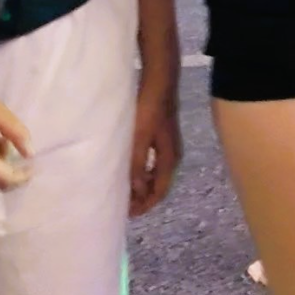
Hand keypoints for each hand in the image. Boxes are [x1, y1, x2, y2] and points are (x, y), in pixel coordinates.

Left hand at [129, 82, 180, 217]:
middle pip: (158, 184)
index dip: (145, 205)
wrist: (160, 81)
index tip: (127, 214)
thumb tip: (136, 193)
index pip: (160, 191)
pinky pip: (151, 161)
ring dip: (141, 183)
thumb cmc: (149, 110)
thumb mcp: (140, 139)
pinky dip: (141, 170)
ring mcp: (167, 144)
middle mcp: (172, 154)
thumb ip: (137, 166)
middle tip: (122, 204)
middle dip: (142, 197)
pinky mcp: (160, 134)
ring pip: (154, 172)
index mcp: (169, 159)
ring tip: (123, 187)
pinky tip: (128, 165)